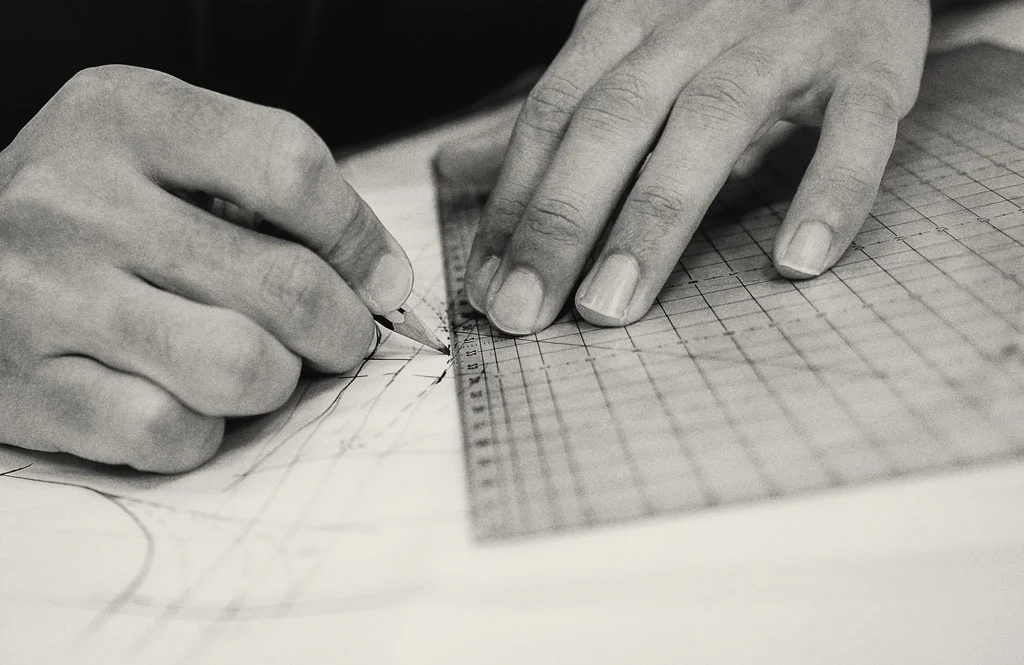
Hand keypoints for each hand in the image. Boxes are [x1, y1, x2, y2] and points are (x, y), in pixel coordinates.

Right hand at [0, 65, 411, 471]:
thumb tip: (383, 280)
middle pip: (284, 283)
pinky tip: (192, 403)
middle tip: (339, 338)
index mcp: (128, 117)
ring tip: (264, 368)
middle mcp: (80, 199)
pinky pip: (172, 432)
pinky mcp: (30, 388)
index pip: (290, 168)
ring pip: (241, 367)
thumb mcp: (165, 153)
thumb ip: (271, 194)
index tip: (383, 281)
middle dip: (342, 329)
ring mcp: (47, 296)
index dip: (361, 239)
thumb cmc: (95, 210)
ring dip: (279, 380)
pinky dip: (207, 430)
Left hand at [464, 0, 930, 333]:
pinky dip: (831, 190)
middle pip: (613, 120)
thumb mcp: (628, 49)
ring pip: (711, 121)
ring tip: (611, 306)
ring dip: (656, 217)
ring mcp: (784, 38)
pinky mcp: (870, 60)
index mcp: (627, 20)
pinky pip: (854, 125)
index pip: (553, 114)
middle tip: (522, 313)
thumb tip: (454, 167)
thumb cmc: (722, 12)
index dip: (513, 202)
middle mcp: (694, 23)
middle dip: (560, 220)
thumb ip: (552, 115)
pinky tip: (796, 262)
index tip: (484, 288)